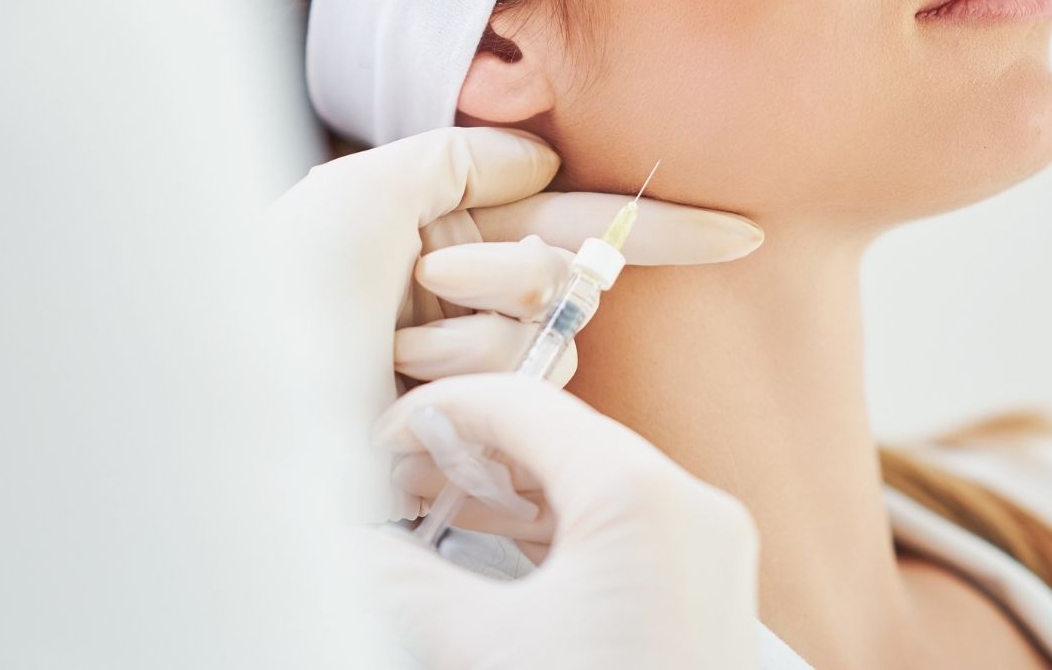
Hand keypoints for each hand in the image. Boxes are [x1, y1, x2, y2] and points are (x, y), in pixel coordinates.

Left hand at [267, 127, 760, 515]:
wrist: (228, 407)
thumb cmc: (278, 293)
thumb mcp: (355, 191)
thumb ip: (458, 158)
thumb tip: (541, 159)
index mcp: (439, 230)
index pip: (568, 216)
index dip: (657, 226)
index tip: (742, 232)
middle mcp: (461, 299)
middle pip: (566, 277)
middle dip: (503, 276)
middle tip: (420, 290)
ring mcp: (465, 374)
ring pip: (549, 346)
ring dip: (468, 348)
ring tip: (389, 365)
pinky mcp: (465, 438)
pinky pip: (520, 407)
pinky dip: (460, 401)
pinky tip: (396, 416)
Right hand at [356, 374, 760, 669]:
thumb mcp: (483, 650)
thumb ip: (402, 582)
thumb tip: (344, 547)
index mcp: (642, 495)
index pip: (525, 405)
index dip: (440, 411)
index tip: (383, 440)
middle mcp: (690, 506)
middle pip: (561, 439)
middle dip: (471, 454)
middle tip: (399, 479)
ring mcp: (706, 549)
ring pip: (592, 485)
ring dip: (508, 494)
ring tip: (433, 513)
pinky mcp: (705, 591)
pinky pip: (621, 530)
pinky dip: (554, 532)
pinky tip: (495, 553)